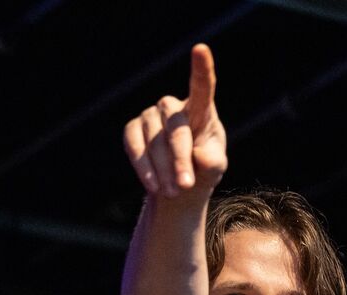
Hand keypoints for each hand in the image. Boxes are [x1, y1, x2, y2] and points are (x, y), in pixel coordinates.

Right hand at [121, 43, 226, 198]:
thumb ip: (213, 162)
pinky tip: (153, 186)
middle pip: (176, 129)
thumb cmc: (202, 169)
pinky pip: (135, 147)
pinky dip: (144, 169)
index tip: (201, 49)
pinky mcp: (132, 130)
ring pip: (154, 143)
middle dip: (181, 159)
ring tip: (173, 193)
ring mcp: (150, 116)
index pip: (202, 88)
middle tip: (186, 186)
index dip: (201, 69)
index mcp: (200, 110)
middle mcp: (172, 107)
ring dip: (163, 170)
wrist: (177, 184)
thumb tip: (201, 157)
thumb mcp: (214, 168)